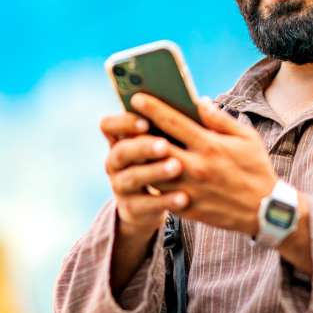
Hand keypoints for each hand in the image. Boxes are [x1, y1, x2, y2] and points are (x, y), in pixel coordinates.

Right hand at [100, 112, 189, 237]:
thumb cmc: (169, 160)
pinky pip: (144, 205)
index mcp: (122, 139)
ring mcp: (120, 186)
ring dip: (153, 172)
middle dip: (142, 147)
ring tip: (177, 167)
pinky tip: (184, 197)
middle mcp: (115, 162)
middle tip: (165, 145)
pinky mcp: (131, 209)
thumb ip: (177, 125)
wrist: (157, 203)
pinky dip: (164, 200)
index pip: (108, 126)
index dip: (123, 122)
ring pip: (131, 178)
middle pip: (120, 152)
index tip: (145, 121)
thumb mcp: (169, 142)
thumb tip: (204, 103)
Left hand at [130, 93, 276, 236]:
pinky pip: (160, 193)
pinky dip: (151, 180)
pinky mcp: (187, 208)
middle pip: (156, 145)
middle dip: (138, 132)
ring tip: (132, 146)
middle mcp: (196, 166)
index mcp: (210, 145)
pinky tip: (145, 171)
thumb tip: (200, 101)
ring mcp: (190, 189)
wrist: (265, 210)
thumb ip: (220, 119)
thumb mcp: (246, 138)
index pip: (174, 122)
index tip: (137, 98)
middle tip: (126, 122)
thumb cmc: (256, 169)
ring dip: (141, 158)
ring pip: (152, 171)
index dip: (152, 108)